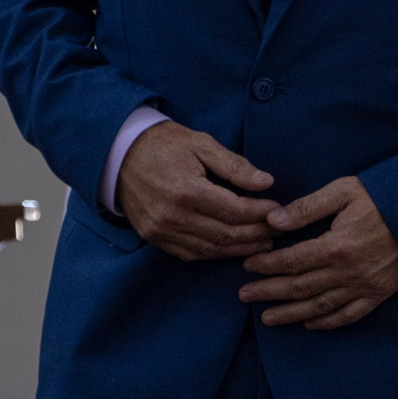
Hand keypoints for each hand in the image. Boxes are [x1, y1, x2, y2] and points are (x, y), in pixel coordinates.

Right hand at [117, 121, 277, 260]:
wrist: (118, 154)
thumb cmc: (163, 144)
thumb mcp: (201, 143)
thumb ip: (234, 165)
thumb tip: (266, 183)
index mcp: (186, 190)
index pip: (234, 210)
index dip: (260, 213)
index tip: (277, 210)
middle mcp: (173, 216)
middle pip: (226, 234)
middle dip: (257, 234)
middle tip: (279, 230)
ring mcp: (161, 230)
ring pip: (211, 250)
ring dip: (241, 249)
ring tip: (264, 244)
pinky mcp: (155, 238)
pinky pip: (192, 254)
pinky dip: (216, 254)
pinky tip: (234, 249)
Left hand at [238, 176, 397, 330]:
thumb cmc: (382, 198)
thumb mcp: (343, 191)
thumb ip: (307, 207)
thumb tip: (273, 220)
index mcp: (336, 245)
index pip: (291, 260)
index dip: (266, 265)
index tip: (247, 266)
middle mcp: (347, 272)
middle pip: (299, 287)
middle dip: (268, 292)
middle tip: (244, 296)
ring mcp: (363, 287)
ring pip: (319, 306)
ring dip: (290, 314)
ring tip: (267, 318)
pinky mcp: (377, 294)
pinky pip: (348, 315)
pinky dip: (326, 323)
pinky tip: (308, 324)